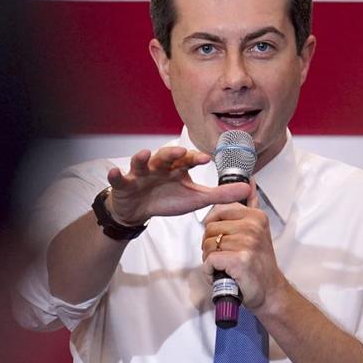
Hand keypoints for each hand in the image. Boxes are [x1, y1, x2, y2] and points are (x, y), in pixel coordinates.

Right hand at [107, 146, 250, 224]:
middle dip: (171, 153)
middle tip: (179, 152)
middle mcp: (159, 166)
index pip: (187, 159)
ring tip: (144, 155)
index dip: (195, 158)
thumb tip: (248, 189)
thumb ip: (220, 194)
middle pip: (165, 156)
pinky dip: (115, 175)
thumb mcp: (196, 198)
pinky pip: (119, 178)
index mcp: (177, 168)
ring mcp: (140, 174)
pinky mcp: (124, 184)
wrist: (138, 210)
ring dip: (142, 158)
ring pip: (142, 162)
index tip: (206, 159)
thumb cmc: (167, 199)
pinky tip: (114, 172)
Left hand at [201, 186, 290, 311]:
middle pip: (209, 229)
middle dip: (210, 246)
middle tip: (224, 257)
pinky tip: (221, 275)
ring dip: (210, 260)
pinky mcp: (239, 259)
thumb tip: (249, 182)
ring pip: (207, 245)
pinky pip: (209, 260)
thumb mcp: (259, 230)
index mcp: (255, 216)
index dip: (214, 229)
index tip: (224, 240)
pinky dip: (210, 271)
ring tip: (224, 266)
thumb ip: (251, 205)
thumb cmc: (259, 264)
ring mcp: (247, 242)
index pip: (217, 212)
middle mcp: (252, 226)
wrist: (270, 291)